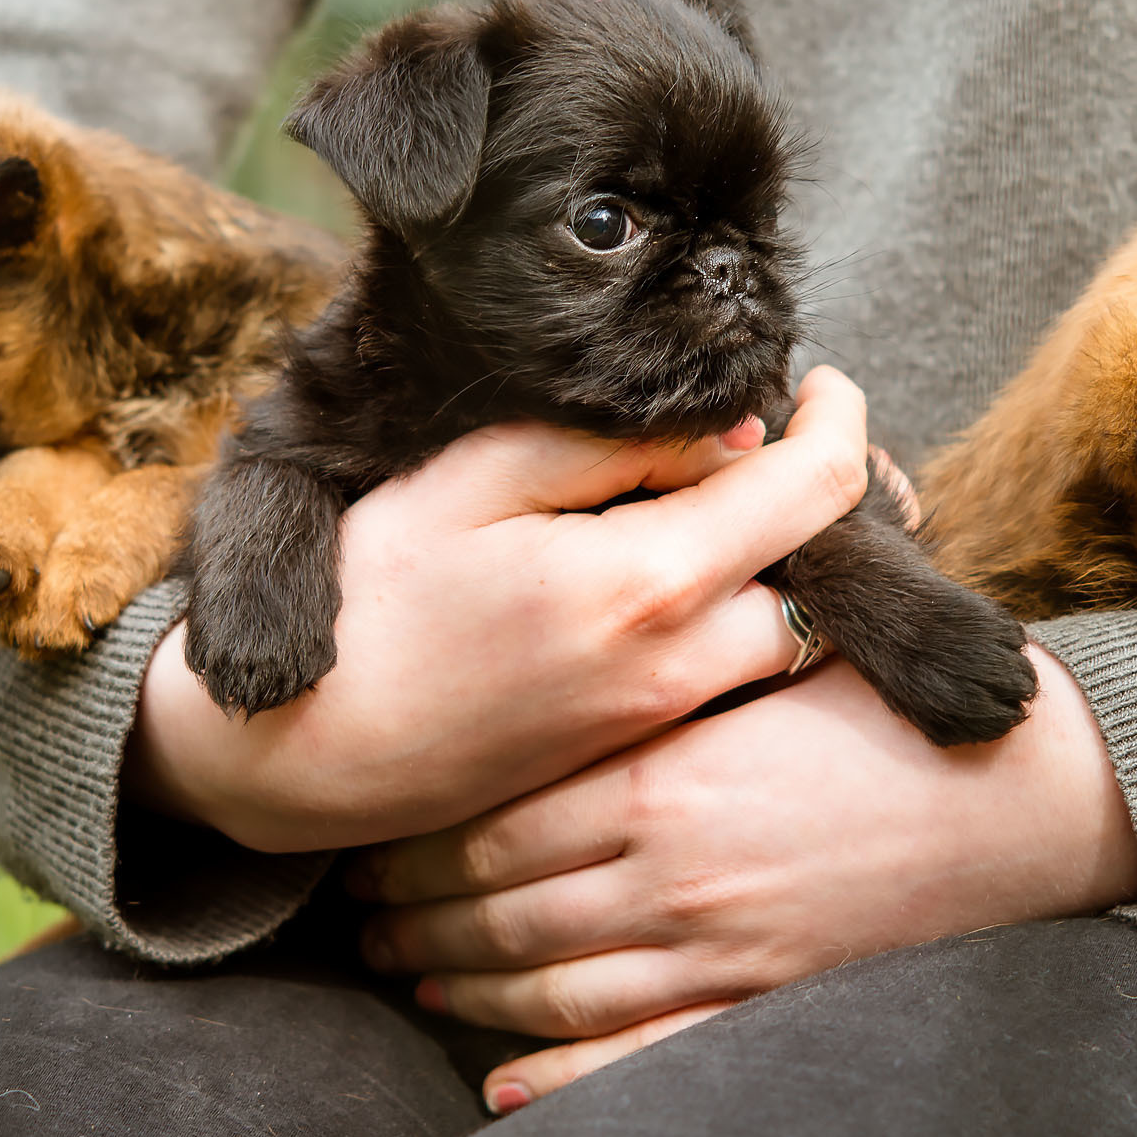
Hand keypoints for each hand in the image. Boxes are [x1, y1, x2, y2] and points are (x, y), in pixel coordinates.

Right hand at [126, 368, 872, 852]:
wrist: (301, 755)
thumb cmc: (368, 601)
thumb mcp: (470, 481)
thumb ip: (606, 443)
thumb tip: (728, 433)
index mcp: (647, 585)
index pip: (815, 491)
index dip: (836, 418)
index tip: (819, 382)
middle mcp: (680, 667)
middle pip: (823, 575)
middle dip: (816, 505)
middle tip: (765, 450)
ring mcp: (664, 724)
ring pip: (789, 637)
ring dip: (781, 571)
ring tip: (721, 512)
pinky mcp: (639, 755)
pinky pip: (734, 681)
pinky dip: (738, 622)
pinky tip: (676, 581)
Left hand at [351, 642, 1136, 1109]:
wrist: (1026, 799)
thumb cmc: (897, 710)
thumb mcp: (773, 658)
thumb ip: (672, 650)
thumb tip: (594, 615)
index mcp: (663, 776)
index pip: (496, 818)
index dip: (419, 835)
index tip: (374, 830)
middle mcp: (671, 875)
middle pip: (499, 908)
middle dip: (415, 915)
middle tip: (360, 913)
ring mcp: (716, 951)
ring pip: (546, 986)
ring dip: (462, 987)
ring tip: (410, 974)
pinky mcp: (763, 997)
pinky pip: (634, 1052)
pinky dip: (556, 1072)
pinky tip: (501, 1076)